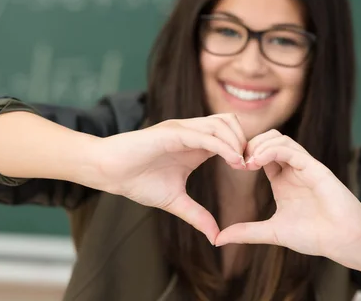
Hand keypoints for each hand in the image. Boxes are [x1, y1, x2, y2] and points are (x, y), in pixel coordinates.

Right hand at [93, 114, 246, 243]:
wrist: (108, 171)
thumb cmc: (137, 180)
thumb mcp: (174, 201)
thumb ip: (197, 215)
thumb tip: (216, 237)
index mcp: (196, 144)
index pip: (229, 135)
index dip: (243, 149)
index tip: (252, 170)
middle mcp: (192, 132)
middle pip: (232, 123)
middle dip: (245, 141)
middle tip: (251, 165)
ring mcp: (183, 130)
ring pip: (222, 123)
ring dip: (237, 142)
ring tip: (242, 164)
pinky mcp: (172, 132)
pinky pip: (205, 134)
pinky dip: (223, 145)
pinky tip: (233, 161)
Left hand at [214, 130, 360, 269]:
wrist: (344, 242)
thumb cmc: (315, 237)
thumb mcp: (272, 232)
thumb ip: (246, 233)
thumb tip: (218, 240)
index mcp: (283, 180)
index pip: (260, 154)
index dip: (244, 154)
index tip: (232, 165)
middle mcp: (293, 169)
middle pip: (268, 139)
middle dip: (249, 145)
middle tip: (237, 160)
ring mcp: (305, 166)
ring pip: (279, 139)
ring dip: (259, 145)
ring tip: (247, 162)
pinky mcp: (315, 167)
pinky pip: (291, 149)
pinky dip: (272, 150)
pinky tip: (258, 161)